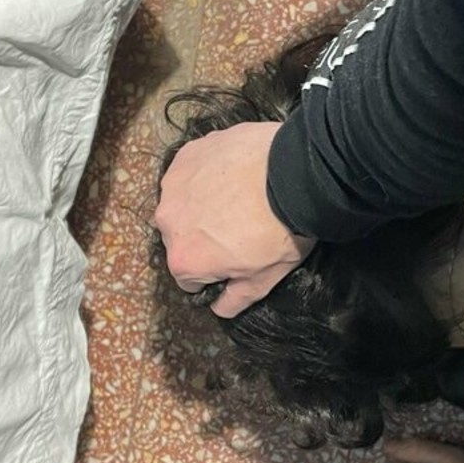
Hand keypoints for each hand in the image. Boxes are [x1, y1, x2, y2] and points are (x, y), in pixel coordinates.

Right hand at [154, 123, 316, 317]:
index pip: (190, 278)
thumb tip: (219, 308)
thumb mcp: (264, 279)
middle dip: (203, 236)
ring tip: (238, 196)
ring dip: (201, 202)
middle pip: (182, 238)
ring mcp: (174, 185)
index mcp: (183, 260)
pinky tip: (234, 172)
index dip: (214, 271)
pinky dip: (206, 174)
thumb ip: (235, 300)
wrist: (295, 175)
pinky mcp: (187, 154)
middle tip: (240, 225)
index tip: (235, 259)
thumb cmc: (281, 231)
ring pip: (183, 203)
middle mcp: (168, 223)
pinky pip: (191, 171)